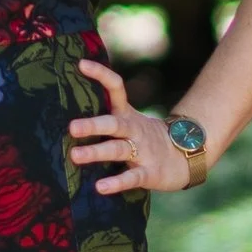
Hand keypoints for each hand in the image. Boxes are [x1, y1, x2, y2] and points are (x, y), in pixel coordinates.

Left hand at [67, 58, 202, 196]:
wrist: (186, 155)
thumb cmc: (146, 138)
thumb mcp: (130, 122)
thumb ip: (105, 117)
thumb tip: (65, 114)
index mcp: (127, 114)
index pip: (116, 87)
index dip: (101, 74)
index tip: (81, 64)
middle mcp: (134, 129)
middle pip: (114, 123)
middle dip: (93, 125)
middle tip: (72, 127)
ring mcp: (143, 151)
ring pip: (118, 149)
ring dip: (97, 152)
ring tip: (75, 156)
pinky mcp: (149, 172)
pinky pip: (132, 177)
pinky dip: (116, 183)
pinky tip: (100, 187)